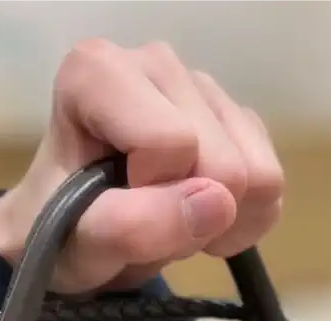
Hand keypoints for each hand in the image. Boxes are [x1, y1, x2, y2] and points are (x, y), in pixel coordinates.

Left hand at [0, 39, 284, 294]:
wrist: (73, 243)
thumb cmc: (59, 235)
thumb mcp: (77, 246)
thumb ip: (131, 226)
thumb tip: (218, 201)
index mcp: (99, 72)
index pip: (172, 143)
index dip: (151, 193)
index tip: (114, 202)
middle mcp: (156, 64)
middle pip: (224, 163)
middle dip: (189, 214)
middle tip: (145, 224)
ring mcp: (203, 89)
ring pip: (258, 176)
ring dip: (216, 222)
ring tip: (166, 220)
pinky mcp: (237, 121)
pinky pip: (272, 187)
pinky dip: (240, 222)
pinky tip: (196, 217)